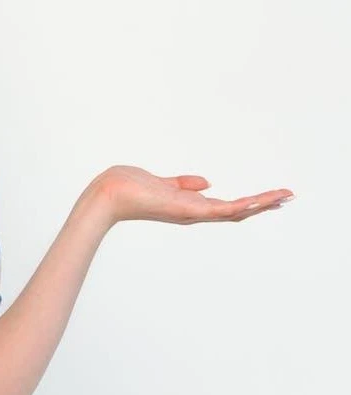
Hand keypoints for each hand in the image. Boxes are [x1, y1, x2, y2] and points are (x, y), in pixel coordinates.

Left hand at [92, 165, 294, 225]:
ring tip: (285, 196)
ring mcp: (191, 213)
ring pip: (235, 212)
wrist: (108, 194)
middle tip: (288, 196)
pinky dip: (243, 206)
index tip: (270, 197)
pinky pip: (221, 210)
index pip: (223, 206)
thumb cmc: (125, 187)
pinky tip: (260, 201)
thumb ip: (182, 184)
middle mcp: (192, 212)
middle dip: (262, 204)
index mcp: (187, 206)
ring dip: (261, 204)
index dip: (248, 203)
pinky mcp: (187, 210)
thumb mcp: (160, 181)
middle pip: (235, 212)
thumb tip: (207, 182)